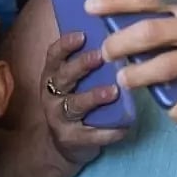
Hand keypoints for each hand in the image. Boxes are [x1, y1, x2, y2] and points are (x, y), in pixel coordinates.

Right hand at [39, 32, 127, 164]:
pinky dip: (109, 130)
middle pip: (63, 77)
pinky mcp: (71, 139)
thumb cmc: (77, 100)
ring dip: (94, 97)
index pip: (54, 55)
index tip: (82, 35)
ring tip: (113, 91)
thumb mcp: (75, 81)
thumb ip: (88, 63)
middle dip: (81, 65)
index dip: (65, 44)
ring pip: (75, 105)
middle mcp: (51, 94)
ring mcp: (59, 118)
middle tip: (101, 56)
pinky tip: (124, 126)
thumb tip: (116, 37)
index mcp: (52, 75)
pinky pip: (91, 134)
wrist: (66, 142)